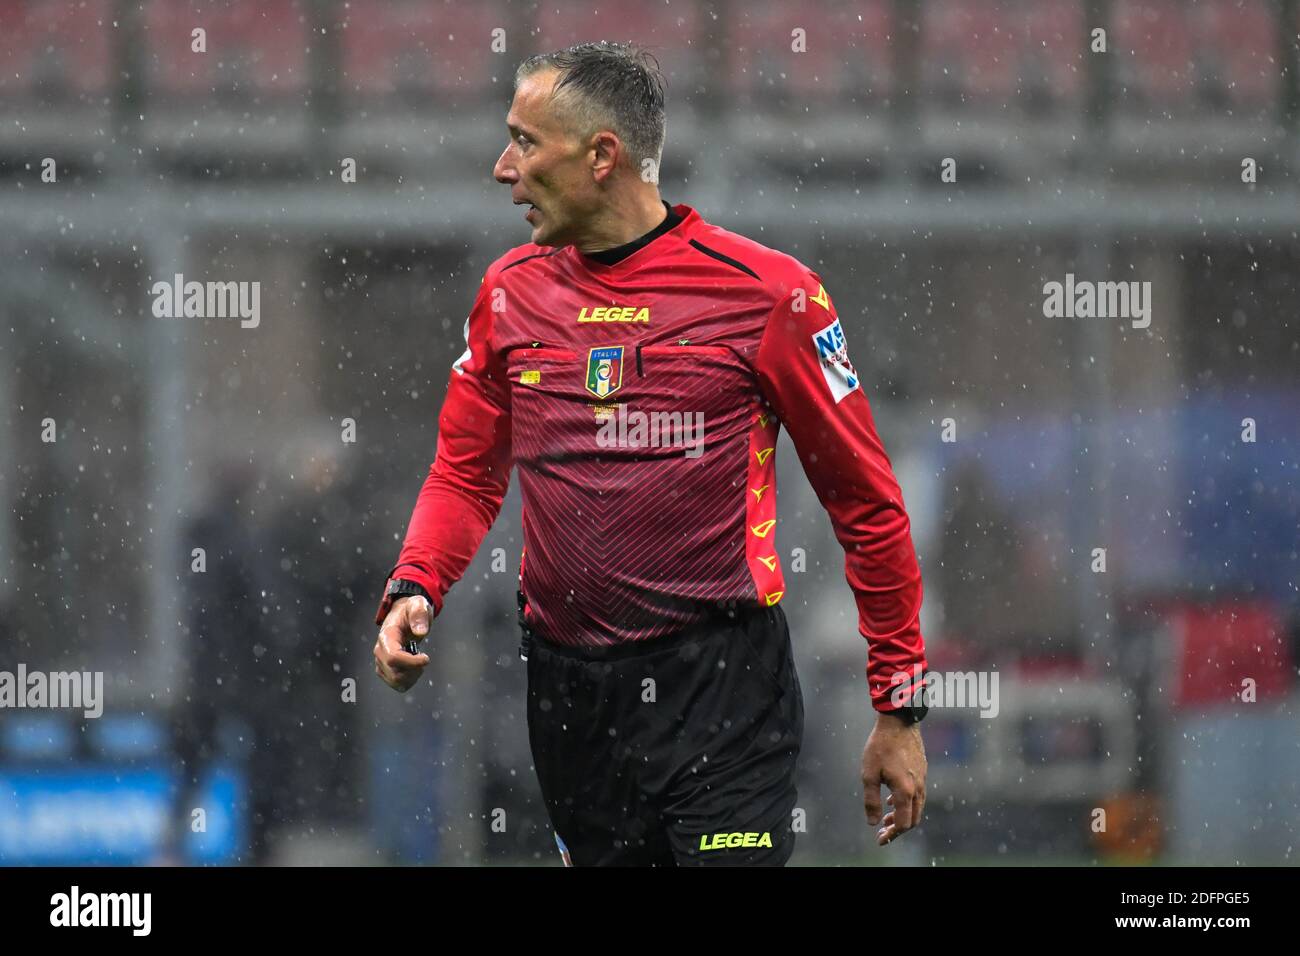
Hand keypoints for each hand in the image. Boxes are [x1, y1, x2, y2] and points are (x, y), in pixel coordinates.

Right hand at [373, 595, 431, 691]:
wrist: (403, 615)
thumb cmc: (411, 610)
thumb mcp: (418, 604)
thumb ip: (419, 615)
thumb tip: (420, 632)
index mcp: (386, 637)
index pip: (393, 657)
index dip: (412, 662)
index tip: (426, 658)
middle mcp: (380, 651)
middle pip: (395, 673)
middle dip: (414, 670)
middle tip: (423, 658)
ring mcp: (381, 661)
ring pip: (396, 681)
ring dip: (412, 676)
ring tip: (418, 662)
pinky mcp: (385, 669)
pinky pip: (396, 684)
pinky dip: (409, 680)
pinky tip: (414, 668)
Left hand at [861, 712, 926, 845]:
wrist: (899, 722)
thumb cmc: (881, 746)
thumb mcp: (869, 774)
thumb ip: (871, 800)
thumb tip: (873, 823)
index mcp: (906, 791)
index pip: (903, 824)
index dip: (892, 835)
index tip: (880, 839)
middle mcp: (918, 788)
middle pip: (913, 819)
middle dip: (898, 829)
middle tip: (883, 833)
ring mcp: (922, 780)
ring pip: (916, 808)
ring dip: (902, 816)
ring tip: (886, 818)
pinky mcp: (922, 772)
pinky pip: (917, 795)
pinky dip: (906, 804)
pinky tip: (892, 800)